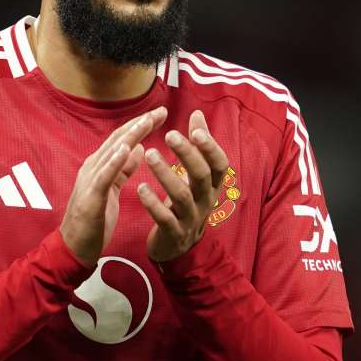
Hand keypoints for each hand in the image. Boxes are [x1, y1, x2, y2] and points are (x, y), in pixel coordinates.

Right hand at [61, 106, 168, 267]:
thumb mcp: (112, 189)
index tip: (160, 113)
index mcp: (100, 166)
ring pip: (112, 152)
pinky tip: (127, 148)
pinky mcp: (90, 197)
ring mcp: (90, 181)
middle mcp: (93, 167)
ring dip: (130, 135)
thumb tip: (137, 148)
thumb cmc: (93, 220)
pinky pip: (104, 176)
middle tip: (160, 110)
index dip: (141, 124)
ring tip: (147, 121)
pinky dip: (115, 160)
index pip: (122, 139)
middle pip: (118, 139)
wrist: (74, 248)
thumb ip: (123, 169)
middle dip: (140, 123)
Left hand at [137, 110, 230, 262]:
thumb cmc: (186, 202)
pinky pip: (164, 218)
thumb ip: (197, 146)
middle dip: (187, 154)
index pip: (220, 164)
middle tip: (170, 135)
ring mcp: (191, 218)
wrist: (178, 246)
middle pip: (202, 176)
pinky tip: (140, 187)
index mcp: (212, 185)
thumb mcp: (195, 175)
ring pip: (182, 196)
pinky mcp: (174, 233)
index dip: (211, 147)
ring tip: (150, 154)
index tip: (196, 129)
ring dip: (166, 174)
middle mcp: (206, 200)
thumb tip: (197, 113)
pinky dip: (152, 203)